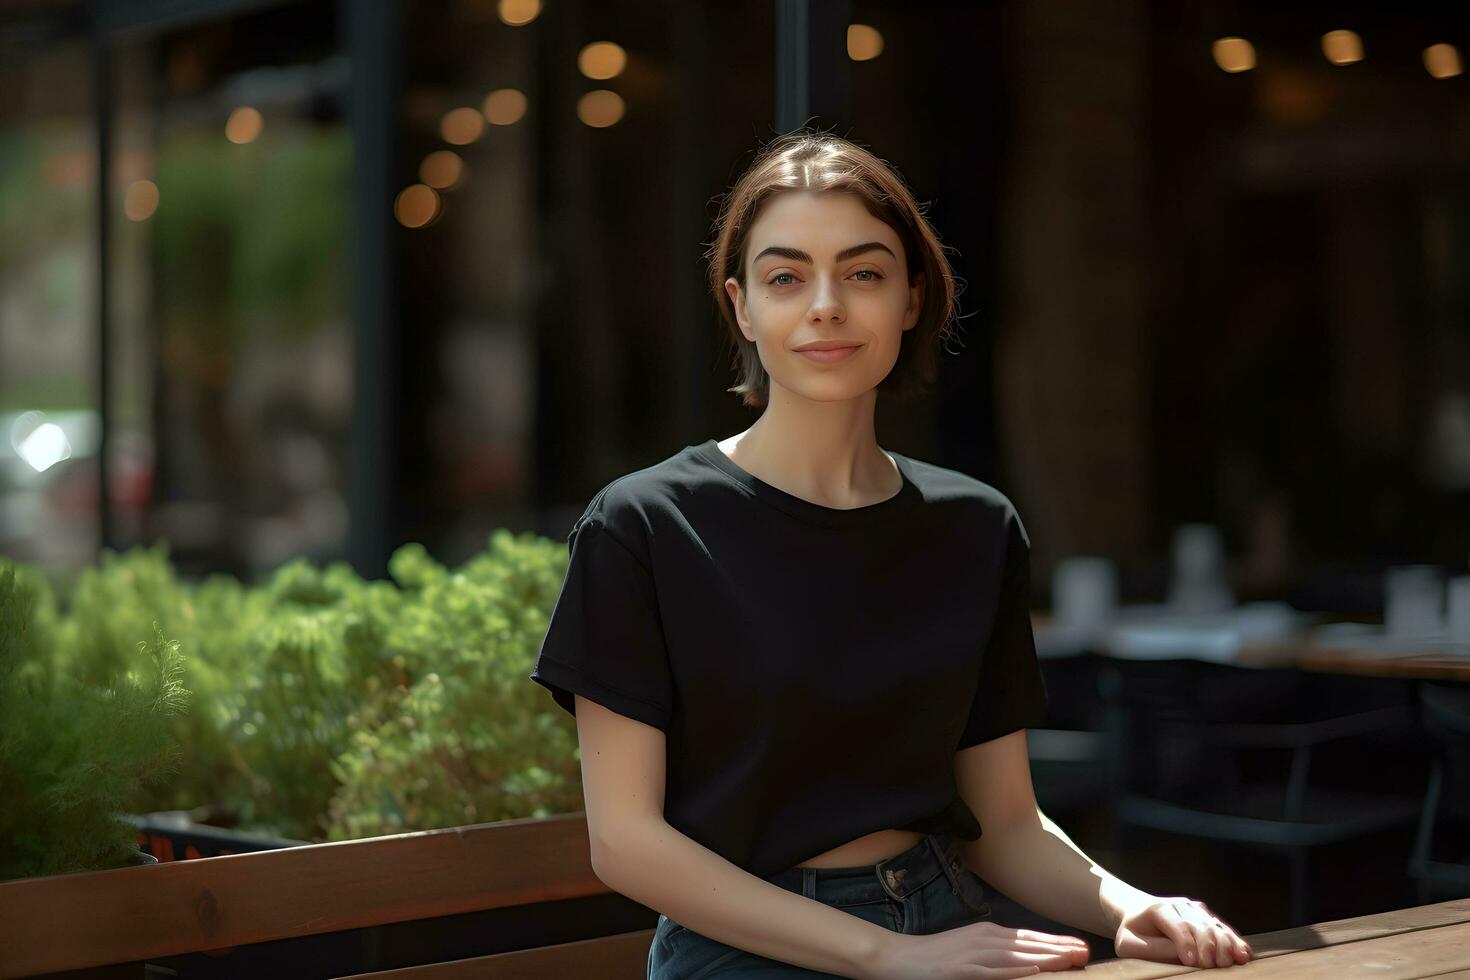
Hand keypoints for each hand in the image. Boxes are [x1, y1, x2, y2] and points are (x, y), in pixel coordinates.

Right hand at [869, 919, 1090, 978]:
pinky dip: (1013, 970)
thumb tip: (1026, 958)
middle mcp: (983, 939)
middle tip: (1087, 953)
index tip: (1081, 948)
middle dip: (1059, 949)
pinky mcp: (959, 969)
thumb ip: (996, 952)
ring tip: (1071, 960)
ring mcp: (972, 954)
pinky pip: (991, 971)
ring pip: (1016, 956)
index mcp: (987, 934)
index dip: (1056, 943)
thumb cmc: (935, 957)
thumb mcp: (969, 949)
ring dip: (1045, 957)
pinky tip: (1032, 970)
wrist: (896, 956)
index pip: (1029, 938)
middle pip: (1028, 944)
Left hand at [1112, 894, 1252, 968]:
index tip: (1191, 961)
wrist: (1139, 914)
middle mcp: (1180, 906)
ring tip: (1228, 963)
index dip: (1186, 943)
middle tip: (1211, 967)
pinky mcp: (1208, 917)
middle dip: (1208, 947)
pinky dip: (1235, 941)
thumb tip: (1183, 957)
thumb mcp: (1131, 943)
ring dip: (1225, 945)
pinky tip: (1243, 954)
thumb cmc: (1134, 934)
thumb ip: (1154, 949)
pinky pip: (1225, 929)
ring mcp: (1196, 910)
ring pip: (1215, 926)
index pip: (1177, 926)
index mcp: (1159, 910)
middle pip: (1200, 926)